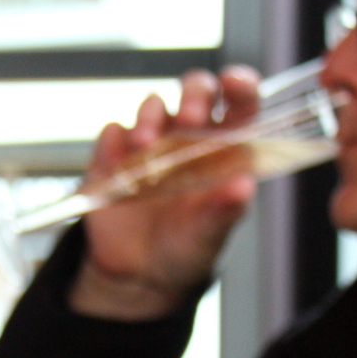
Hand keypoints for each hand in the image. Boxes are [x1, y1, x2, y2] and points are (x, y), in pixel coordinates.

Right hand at [68, 67, 261, 320]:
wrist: (137, 275)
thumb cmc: (186, 248)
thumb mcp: (210, 235)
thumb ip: (225, 210)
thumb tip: (243, 186)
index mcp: (225, 148)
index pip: (240, 104)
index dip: (241, 86)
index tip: (234, 82)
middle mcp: (190, 137)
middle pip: (196, 91)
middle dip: (194, 94)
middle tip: (190, 118)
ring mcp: (151, 142)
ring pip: (153, 105)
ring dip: (150, 116)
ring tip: (145, 143)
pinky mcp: (114, 155)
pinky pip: (113, 132)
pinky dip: (115, 141)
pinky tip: (117, 161)